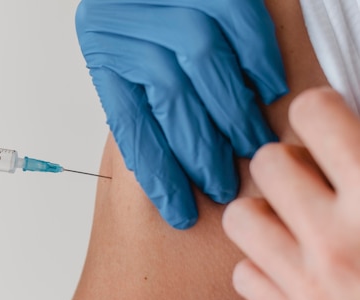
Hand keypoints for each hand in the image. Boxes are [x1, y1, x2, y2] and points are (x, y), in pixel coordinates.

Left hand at [76, 0, 287, 228]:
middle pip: (169, 95)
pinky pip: (238, 18)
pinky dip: (258, 59)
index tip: (179, 211)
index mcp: (101, 46)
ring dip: (233, 111)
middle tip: (222, 185)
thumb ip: (145, 100)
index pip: (128, 120)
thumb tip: (171, 169)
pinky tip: (267, 90)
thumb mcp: (128, 62)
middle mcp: (123, 16)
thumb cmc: (145, 24)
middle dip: (200, 150)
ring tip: (251, 147)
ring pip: (203, 60)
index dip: (157, 172)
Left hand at [223, 88, 359, 299]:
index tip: (328, 123)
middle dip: (290, 163)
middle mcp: (339, 239)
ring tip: (296, 220)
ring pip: (240, 216)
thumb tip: (350, 111)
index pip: (312, 114)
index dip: (320, 112)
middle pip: (266, 162)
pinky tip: (296, 263)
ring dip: (266, 213)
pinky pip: (244, 273)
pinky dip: (264, 266)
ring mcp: (314, 285)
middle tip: (315, 177)